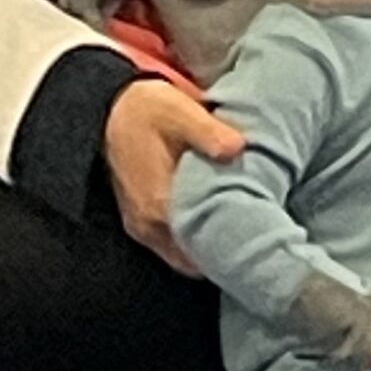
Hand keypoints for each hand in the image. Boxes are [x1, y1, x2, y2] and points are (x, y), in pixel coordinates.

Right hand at [104, 81, 244, 275]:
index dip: (229, 250)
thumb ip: (208, 132)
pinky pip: (170, 248)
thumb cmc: (148, 109)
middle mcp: (148, 224)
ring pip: (181, 258)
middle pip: (192, 261)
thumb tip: (236, 148)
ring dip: (205, 252)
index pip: (199, 247)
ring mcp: (141, 226)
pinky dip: (191, 245)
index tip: (258, 243)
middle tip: (256, 245)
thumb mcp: (179, 111)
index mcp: (160, 204)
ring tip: (238, 239)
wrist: (112, 111)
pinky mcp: (139, 222)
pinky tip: (212, 230)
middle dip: (221, 256)